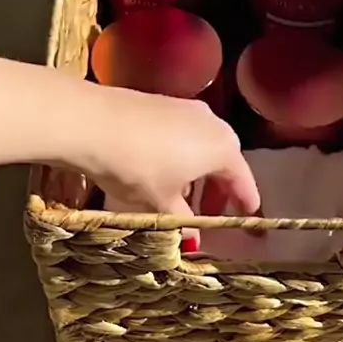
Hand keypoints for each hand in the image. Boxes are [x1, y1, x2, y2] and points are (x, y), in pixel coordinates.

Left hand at [61, 86, 258, 233]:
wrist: (93, 121)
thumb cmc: (138, 168)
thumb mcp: (162, 204)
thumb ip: (184, 222)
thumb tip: (193, 238)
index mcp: (223, 148)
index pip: (243, 181)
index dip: (245, 204)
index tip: (249, 219)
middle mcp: (212, 123)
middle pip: (223, 161)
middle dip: (218, 190)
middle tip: (209, 216)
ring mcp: (186, 108)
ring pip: (201, 146)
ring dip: (196, 174)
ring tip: (181, 198)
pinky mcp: (161, 102)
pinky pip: (181, 135)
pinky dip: (179, 156)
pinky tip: (160, 172)